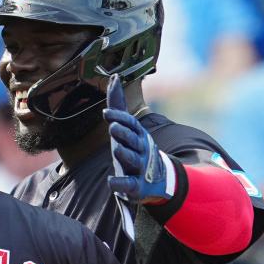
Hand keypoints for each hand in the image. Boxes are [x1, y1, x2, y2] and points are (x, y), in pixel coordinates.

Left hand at [104, 74, 173, 203]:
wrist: (158, 178)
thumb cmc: (137, 148)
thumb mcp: (128, 127)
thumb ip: (119, 105)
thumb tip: (113, 78)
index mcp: (138, 135)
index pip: (130, 123)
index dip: (119, 118)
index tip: (106, 112)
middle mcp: (141, 149)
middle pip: (132, 140)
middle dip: (123, 134)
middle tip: (112, 128)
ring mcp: (140, 167)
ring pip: (133, 159)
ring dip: (125, 154)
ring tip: (117, 150)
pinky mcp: (136, 185)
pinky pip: (128, 184)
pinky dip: (120, 183)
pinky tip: (111, 181)